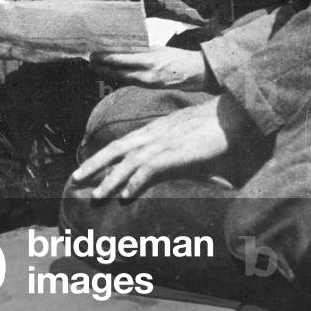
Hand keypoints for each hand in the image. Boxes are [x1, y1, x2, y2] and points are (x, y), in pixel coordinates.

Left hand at [71, 97, 228, 199]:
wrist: (235, 114)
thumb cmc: (215, 128)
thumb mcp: (188, 140)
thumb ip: (177, 154)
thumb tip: (174, 167)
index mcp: (155, 130)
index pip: (122, 143)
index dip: (103, 155)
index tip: (88, 166)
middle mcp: (154, 134)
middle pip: (116, 149)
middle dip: (94, 164)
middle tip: (75, 177)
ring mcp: (164, 142)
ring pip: (128, 161)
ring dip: (110, 179)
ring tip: (96, 195)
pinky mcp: (177, 152)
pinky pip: (150, 168)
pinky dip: (136, 181)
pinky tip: (126, 195)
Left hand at [91, 48, 209, 91]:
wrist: (196, 73)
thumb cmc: (177, 57)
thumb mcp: (159, 48)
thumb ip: (140, 49)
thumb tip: (120, 46)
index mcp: (150, 59)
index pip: (122, 59)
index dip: (106, 57)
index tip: (94, 53)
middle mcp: (147, 73)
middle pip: (118, 71)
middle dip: (102, 66)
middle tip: (89, 60)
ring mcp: (148, 83)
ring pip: (121, 78)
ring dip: (107, 73)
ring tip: (95, 67)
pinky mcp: (149, 88)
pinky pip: (130, 82)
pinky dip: (118, 77)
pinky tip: (109, 73)